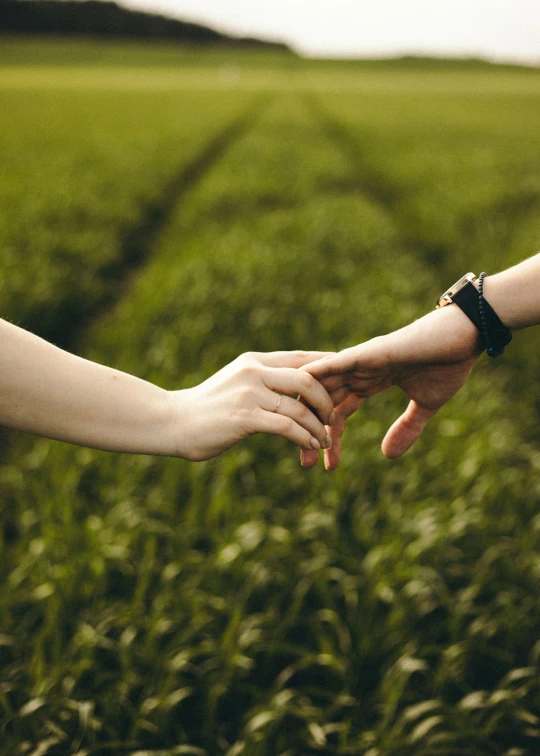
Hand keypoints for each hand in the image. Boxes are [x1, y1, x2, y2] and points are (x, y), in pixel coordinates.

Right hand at [170, 351, 334, 460]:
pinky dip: (304, 437)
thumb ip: (262, 382)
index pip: (300, 358)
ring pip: (299, 406)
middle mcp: (253, 372)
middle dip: (327, 399)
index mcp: (254, 361)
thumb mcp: (237, 385)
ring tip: (326, 438)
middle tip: (334, 416)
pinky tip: (311, 446)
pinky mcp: (245, 417)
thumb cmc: (207, 408)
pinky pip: (286, 427)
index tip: (345, 380)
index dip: (327, 368)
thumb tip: (293, 387)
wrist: (172, 422)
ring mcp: (249, 393)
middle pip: (307, 377)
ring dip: (318, 425)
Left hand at [300, 304, 482, 469]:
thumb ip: (406, 427)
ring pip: (323, 386)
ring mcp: (362, 360)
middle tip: (304, 464)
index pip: (338, 413)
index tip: (326, 467)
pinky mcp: (370, 352)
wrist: (466, 335)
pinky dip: (316, 374)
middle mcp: (359, 371)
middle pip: (323, 404)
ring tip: (299, 442)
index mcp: (369, 381)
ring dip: (309, 412)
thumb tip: (387, 456)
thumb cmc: (448, 362)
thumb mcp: (425, 404)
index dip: (329, 439)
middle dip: (311, 432)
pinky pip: (336, 363)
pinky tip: (298, 387)